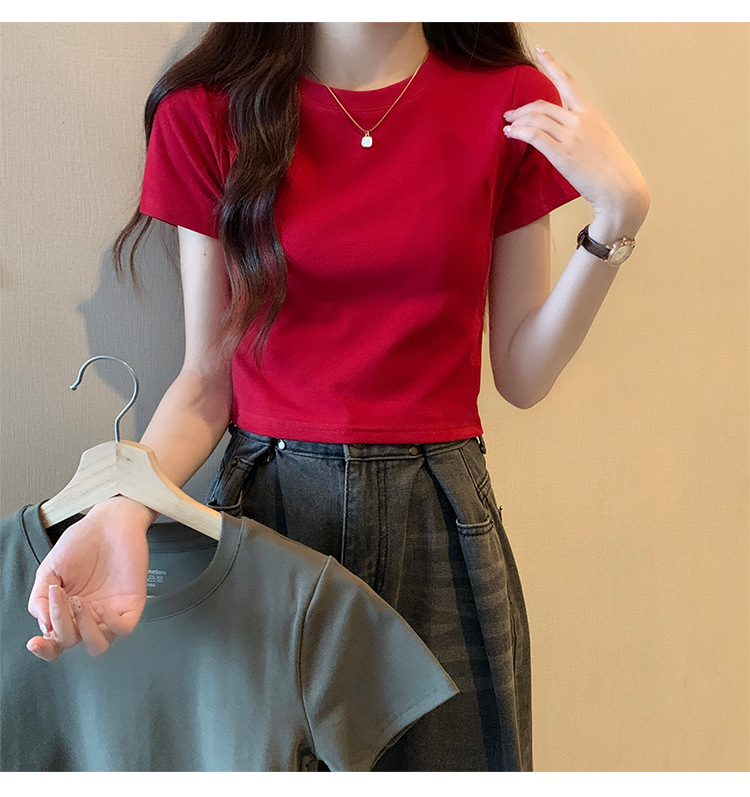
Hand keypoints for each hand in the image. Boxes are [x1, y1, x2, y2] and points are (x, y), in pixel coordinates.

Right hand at [27, 497, 151, 660]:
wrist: (110, 522)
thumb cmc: (81, 543)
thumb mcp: (50, 570)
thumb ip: (40, 598)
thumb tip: (43, 626)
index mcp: (67, 612)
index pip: (55, 643)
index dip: (44, 649)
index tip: (36, 642)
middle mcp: (88, 617)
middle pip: (72, 643)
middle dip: (62, 626)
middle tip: (60, 597)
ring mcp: (111, 612)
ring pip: (99, 645)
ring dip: (85, 632)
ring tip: (78, 603)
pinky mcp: (132, 604)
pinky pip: (124, 629)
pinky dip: (110, 624)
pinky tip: (100, 606)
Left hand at [503, 46, 649, 237]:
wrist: (620, 189)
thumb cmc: (612, 169)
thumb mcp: (601, 139)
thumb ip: (583, 129)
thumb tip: (565, 130)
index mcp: (591, 113)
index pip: (568, 82)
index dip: (552, 64)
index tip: (540, 50)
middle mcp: (580, 120)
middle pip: (542, 106)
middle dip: (522, 109)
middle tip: (510, 115)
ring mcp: (571, 137)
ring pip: (536, 119)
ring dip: (517, 121)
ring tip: (508, 126)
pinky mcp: (562, 155)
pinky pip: (534, 136)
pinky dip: (518, 132)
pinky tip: (511, 134)